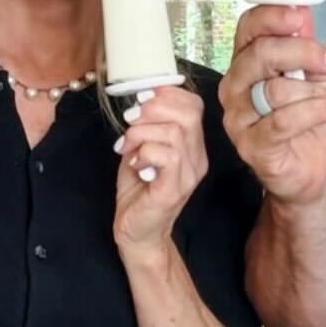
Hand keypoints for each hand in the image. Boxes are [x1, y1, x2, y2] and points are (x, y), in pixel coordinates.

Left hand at [112, 86, 207, 256]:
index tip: (142, 98)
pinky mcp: (174, 189)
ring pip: (173, 133)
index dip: (168, 94)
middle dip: (154, 109)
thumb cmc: (139, 189)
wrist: (137, 233)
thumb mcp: (143, 148)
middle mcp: (198, 158)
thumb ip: (147, 125)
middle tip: (130, 120)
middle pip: (188, 114)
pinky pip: (167, 156)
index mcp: (193, 145)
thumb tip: (141, 99)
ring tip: (127, 147)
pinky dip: (144, 152)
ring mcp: (189, 175)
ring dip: (141, 133)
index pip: (195, 105)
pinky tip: (134, 163)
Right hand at [218, 5, 325, 205]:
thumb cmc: (306, 118)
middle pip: (260, 54)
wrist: (306, 168)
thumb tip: (303, 9)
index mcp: (246, 61)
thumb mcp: (314, 76)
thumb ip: (305, 46)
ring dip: (312, 93)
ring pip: (274, 89)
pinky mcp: (249, 145)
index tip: (300, 18)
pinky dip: (312, 112)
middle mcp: (233, 85)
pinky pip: (282, 120)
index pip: (248, 28)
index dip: (272, 17)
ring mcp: (236, 117)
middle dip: (301, 52)